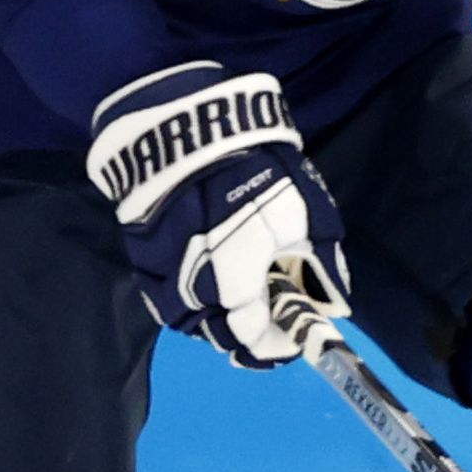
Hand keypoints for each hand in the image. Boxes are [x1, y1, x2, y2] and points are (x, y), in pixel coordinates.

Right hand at [86, 64, 350, 367]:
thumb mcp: (302, 208)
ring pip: (190, 321)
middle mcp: (191, 287)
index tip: (294, 337)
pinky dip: (191, 300)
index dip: (275, 342)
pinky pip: (166, 299)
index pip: (252, 335)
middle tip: (272, 320)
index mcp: (234, 277)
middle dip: (249, 333)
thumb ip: (316, 261)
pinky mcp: (142, 260)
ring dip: (219, 320)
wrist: (183, 129)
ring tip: (243, 302)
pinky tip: (211, 284)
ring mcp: (160, 276)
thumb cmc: (251, 167)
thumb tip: (330, 300)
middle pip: (220, 334)